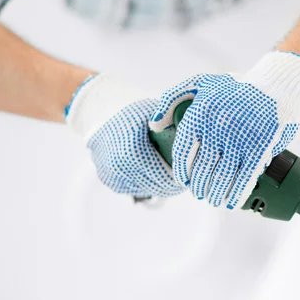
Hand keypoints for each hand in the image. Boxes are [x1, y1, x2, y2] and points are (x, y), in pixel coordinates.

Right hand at [65, 74, 184, 197]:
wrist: (100, 110)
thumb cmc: (133, 110)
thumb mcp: (156, 114)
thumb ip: (175, 129)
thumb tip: (198, 143)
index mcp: (132, 151)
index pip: (165, 177)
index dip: (182, 178)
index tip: (194, 173)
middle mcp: (119, 168)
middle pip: (157, 187)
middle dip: (174, 183)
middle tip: (188, 175)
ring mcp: (112, 176)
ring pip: (147, 189)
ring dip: (161, 184)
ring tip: (172, 171)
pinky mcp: (108, 180)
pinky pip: (135, 187)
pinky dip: (147, 181)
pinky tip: (154, 169)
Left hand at [149, 51, 299, 208]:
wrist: (275, 84)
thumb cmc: (235, 86)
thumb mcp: (200, 82)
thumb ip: (172, 99)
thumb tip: (155, 125)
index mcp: (200, 113)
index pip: (182, 151)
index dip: (180, 170)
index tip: (182, 180)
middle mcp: (217, 127)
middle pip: (201, 168)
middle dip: (198, 186)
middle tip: (199, 193)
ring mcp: (239, 139)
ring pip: (222, 177)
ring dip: (215, 193)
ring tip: (213, 199)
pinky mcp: (259, 148)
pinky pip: (244, 178)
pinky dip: (237, 194)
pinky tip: (232, 202)